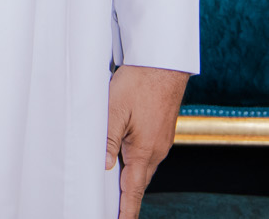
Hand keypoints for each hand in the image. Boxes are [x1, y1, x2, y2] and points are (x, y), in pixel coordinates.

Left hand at [105, 64, 188, 217]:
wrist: (164, 64)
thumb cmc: (139, 84)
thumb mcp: (114, 110)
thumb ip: (107, 140)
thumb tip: (104, 167)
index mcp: (145, 151)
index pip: (134, 191)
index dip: (128, 211)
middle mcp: (157, 150)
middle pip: (138, 181)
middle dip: (127, 196)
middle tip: (113, 208)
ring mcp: (161, 140)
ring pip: (142, 165)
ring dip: (130, 176)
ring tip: (113, 184)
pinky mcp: (161, 130)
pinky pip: (146, 152)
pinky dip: (135, 159)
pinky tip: (124, 153)